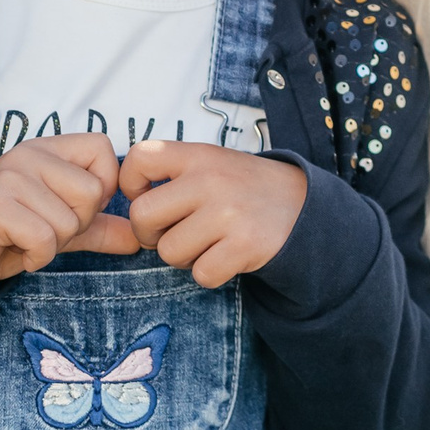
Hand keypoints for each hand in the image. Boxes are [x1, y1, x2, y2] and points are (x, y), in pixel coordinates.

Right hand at [0, 133, 137, 296]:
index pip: (102, 148)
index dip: (103, 186)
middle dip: (76, 224)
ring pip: (69, 220)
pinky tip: (19, 251)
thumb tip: (139, 238)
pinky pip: (44, 238)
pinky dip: (38, 257)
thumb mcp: (62, 228)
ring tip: (27, 239)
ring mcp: (9, 178)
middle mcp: (28, 155)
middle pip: (92, 192)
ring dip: (54, 244)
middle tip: (45, 229)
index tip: (76, 207)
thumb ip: (100, 227)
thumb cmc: (9, 235)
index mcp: (47, 149)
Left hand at [121, 141, 308, 288]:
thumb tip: (126, 201)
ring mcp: (229, 213)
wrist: (304, 206)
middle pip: (142, 216)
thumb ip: (174, 173)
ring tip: (207, 243)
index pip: (139, 159)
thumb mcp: (213, 163)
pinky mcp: (244, 246)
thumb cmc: (244, 189)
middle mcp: (211, 180)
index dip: (131, 184)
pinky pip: (200, 274)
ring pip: (169, 252)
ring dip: (183, 257)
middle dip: (150, 233)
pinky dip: (210, 272)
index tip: (147, 196)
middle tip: (172, 232)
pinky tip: (226, 256)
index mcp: (200, 155)